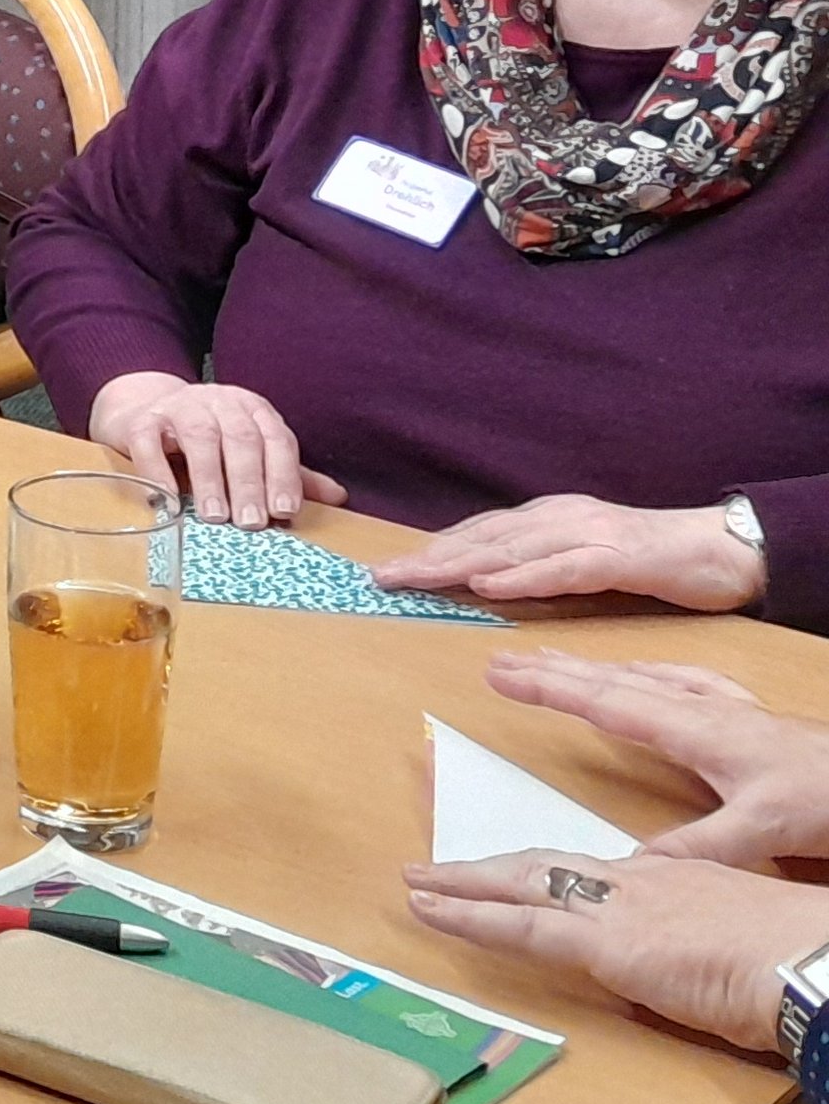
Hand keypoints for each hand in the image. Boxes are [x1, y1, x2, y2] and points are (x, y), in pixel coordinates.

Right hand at [83, 371, 346, 530]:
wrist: (145, 410)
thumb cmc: (205, 437)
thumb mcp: (250, 451)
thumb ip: (286, 472)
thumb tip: (338, 497)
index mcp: (252, 409)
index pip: (275, 438)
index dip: (282, 474)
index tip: (284, 511)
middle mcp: (219, 402)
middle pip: (240, 439)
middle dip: (248, 482)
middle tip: (251, 522)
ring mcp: (178, 408)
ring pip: (199, 438)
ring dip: (209, 478)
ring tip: (214, 516)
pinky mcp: (140, 420)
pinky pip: (148, 442)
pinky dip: (157, 470)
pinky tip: (167, 499)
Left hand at [374, 495, 763, 612]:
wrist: (721, 548)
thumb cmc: (649, 558)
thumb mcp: (580, 557)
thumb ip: (537, 563)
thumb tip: (484, 579)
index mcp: (547, 518)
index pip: (478, 533)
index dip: (431, 549)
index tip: (389, 569)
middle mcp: (560, 519)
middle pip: (483, 539)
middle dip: (429, 557)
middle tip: (382, 576)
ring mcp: (589, 534)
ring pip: (513, 549)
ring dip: (460, 564)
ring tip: (417, 578)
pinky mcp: (620, 558)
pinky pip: (565, 568)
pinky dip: (524, 576)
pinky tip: (490, 585)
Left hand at [403, 847, 828, 1052]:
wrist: (810, 957)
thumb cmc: (796, 960)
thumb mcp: (743, 943)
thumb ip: (704, 950)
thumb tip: (695, 973)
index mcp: (676, 880)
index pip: (598, 873)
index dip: (554, 874)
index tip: (525, 874)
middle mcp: (637, 882)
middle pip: (547, 867)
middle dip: (491, 869)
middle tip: (440, 868)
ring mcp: (616, 907)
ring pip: (520, 886)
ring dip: (464, 886)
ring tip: (418, 884)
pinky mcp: (604, 942)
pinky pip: (520, 927)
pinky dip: (468, 918)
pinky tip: (431, 912)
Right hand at [479, 650, 828, 864]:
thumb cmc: (825, 799)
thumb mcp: (761, 831)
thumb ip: (694, 847)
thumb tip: (630, 865)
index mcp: (698, 732)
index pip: (609, 702)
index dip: (552, 688)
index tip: (501, 673)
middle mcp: (706, 711)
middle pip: (618, 681)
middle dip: (558, 670)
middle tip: (504, 658)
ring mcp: (730, 710)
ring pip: (648, 677)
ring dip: (597, 668)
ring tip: (556, 659)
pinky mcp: (751, 718)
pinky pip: (686, 682)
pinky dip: (652, 673)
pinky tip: (650, 673)